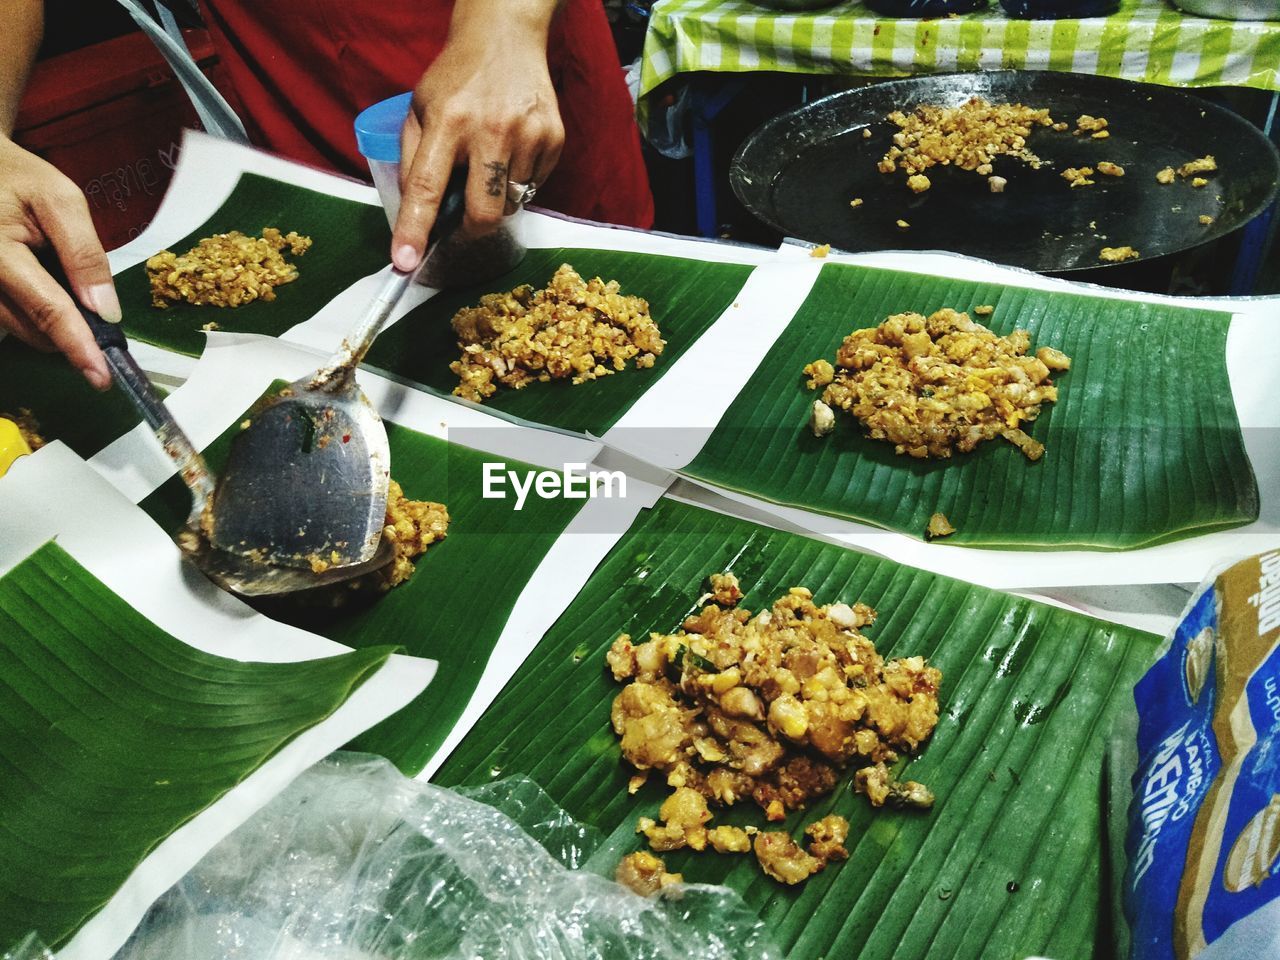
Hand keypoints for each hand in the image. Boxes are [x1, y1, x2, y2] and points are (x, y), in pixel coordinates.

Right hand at [0, 137, 115, 388]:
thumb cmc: (16, 177)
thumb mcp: (60, 200)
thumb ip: (84, 254)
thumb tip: (105, 311)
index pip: (46, 310)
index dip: (77, 346)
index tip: (102, 378)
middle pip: (32, 328)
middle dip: (71, 332)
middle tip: (96, 312)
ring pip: (18, 329)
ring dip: (51, 324)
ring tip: (61, 283)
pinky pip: (5, 318)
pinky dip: (32, 315)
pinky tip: (43, 288)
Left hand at [391, 10, 563, 270]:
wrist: (506, 37)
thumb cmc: (457, 78)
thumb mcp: (420, 110)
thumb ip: (413, 163)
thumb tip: (416, 217)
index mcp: (448, 120)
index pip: (427, 187)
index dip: (415, 230)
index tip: (406, 263)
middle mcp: (491, 129)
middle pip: (483, 213)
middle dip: (470, 228)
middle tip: (462, 219)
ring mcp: (529, 135)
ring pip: (511, 205)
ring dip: (495, 198)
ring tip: (490, 162)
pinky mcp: (554, 139)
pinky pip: (534, 188)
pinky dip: (519, 182)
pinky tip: (512, 151)